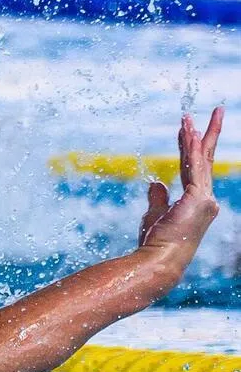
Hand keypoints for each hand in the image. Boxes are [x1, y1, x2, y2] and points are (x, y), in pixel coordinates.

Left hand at [138, 108, 223, 266]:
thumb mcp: (155, 215)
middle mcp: (206, 199)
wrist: (158, 261)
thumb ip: (158, 198)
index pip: (197, 169)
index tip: (190, 130)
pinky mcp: (197, 198)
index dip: (192, 148)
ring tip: (190, 117)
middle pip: (206, 160)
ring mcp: (205, 199)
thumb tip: (156, 182)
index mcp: (198, 203)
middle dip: (209, 133)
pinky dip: (190, 150)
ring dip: (194, 137)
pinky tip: (188, 133)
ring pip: (199, 160)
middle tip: (216, 110)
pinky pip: (193, 168)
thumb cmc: (156, 243)